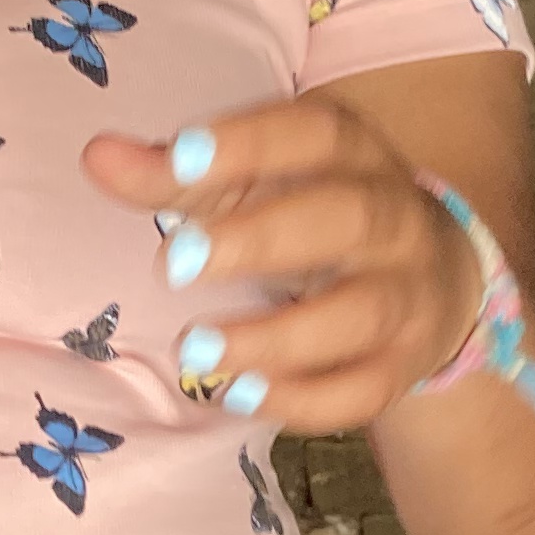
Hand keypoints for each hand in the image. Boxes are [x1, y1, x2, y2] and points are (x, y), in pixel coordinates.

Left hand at [80, 98, 486, 432]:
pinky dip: (302, 400)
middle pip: (345, 219)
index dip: (248, 143)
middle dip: (260, 239)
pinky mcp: (403, 367)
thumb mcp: (255, 185)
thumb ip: (178, 175)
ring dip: (277, 336)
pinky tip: (238, 396)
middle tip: (175, 263)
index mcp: (353, 156)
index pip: (314, 134)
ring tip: (195, 348)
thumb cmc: (316, 218)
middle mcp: (394, 219)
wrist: (436, 282)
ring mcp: (407, 296)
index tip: (177, 158)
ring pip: (362, 313)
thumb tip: (98, 156)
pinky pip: (364, 390)